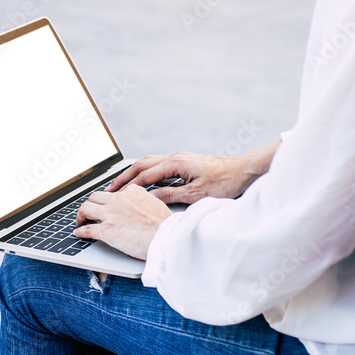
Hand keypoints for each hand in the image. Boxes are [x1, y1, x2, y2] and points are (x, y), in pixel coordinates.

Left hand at [74, 185, 171, 259]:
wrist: (166, 238)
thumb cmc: (165, 226)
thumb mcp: (156, 203)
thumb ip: (144, 201)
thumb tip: (141, 205)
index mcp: (132, 192)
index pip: (113, 192)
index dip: (106, 200)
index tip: (104, 204)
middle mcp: (118, 200)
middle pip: (94, 197)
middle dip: (90, 204)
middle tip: (89, 212)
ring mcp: (110, 214)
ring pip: (85, 209)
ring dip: (80, 215)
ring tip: (80, 221)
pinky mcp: (106, 230)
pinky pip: (87, 229)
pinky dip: (80, 231)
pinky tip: (79, 234)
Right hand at [106, 142, 279, 203]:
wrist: (244, 171)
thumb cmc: (224, 182)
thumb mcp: (196, 194)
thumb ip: (170, 195)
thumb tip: (150, 197)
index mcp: (175, 163)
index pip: (144, 175)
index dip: (127, 186)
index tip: (114, 194)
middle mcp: (175, 157)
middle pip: (141, 164)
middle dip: (124, 176)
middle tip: (111, 188)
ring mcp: (179, 157)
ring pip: (149, 162)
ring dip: (134, 172)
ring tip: (122, 183)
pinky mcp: (184, 160)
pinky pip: (158, 163)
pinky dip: (146, 171)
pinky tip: (145, 179)